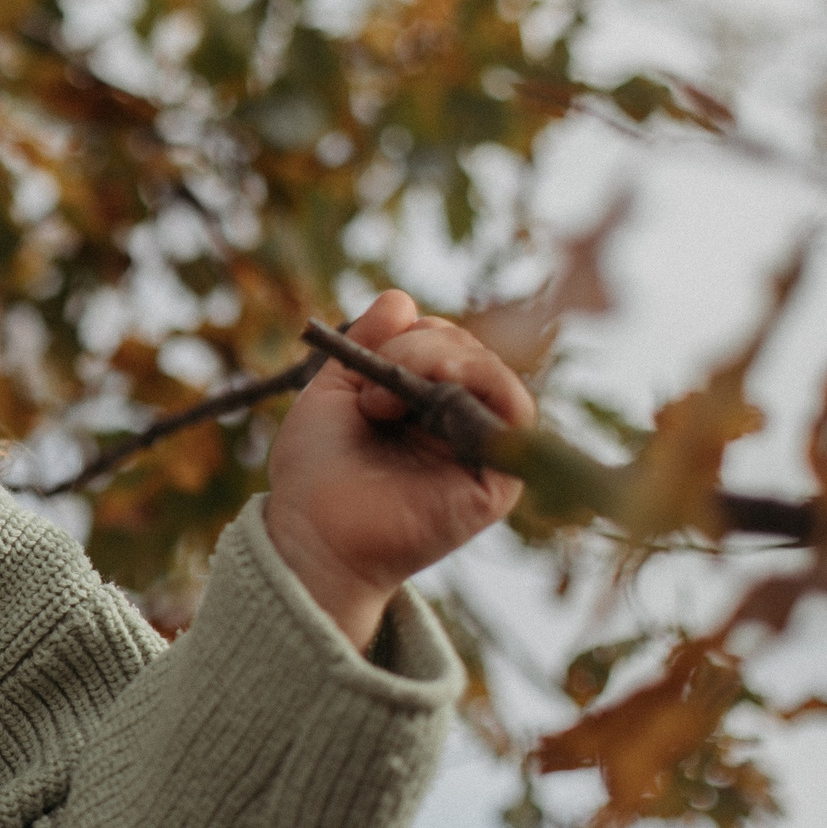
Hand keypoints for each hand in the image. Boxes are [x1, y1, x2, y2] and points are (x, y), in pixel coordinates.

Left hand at [262, 291, 532, 651]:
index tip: (370, 354)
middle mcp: (458, 422)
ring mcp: (480, 451)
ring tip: (392, 391)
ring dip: (449, 362)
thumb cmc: (316, 466)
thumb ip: (369, 343)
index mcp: (424, 400)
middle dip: (426, 345)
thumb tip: (401, 297)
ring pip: (498, 378)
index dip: (418, 333)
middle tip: (373, 384)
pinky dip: (483, 391)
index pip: (448, 342)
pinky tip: (435, 395)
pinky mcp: (496, 482)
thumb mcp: (334, 388)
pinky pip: (516, 423)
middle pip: (475, 353)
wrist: (310, 530)